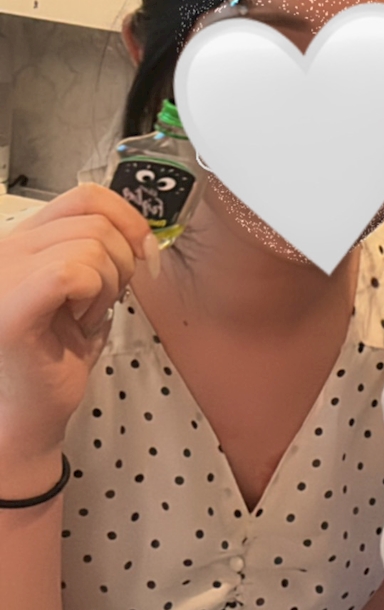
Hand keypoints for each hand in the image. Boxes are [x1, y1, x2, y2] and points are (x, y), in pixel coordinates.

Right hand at [0, 184, 157, 463]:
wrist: (29, 414)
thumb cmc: (54, 356)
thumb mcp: (82, 289)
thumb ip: (97, 249)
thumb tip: (141, 230)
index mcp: (20, 239)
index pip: (85, 196)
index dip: (127, 219)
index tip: (143, 253)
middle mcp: (5, 249)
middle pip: (95, 221)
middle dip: (120, 264)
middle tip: (98, 303)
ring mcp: (3, 273)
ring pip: (91, 246)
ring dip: (106, 286)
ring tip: (82, 316)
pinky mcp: (11, 305)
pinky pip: (73, 272)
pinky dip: (92, 297)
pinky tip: (77, 323)